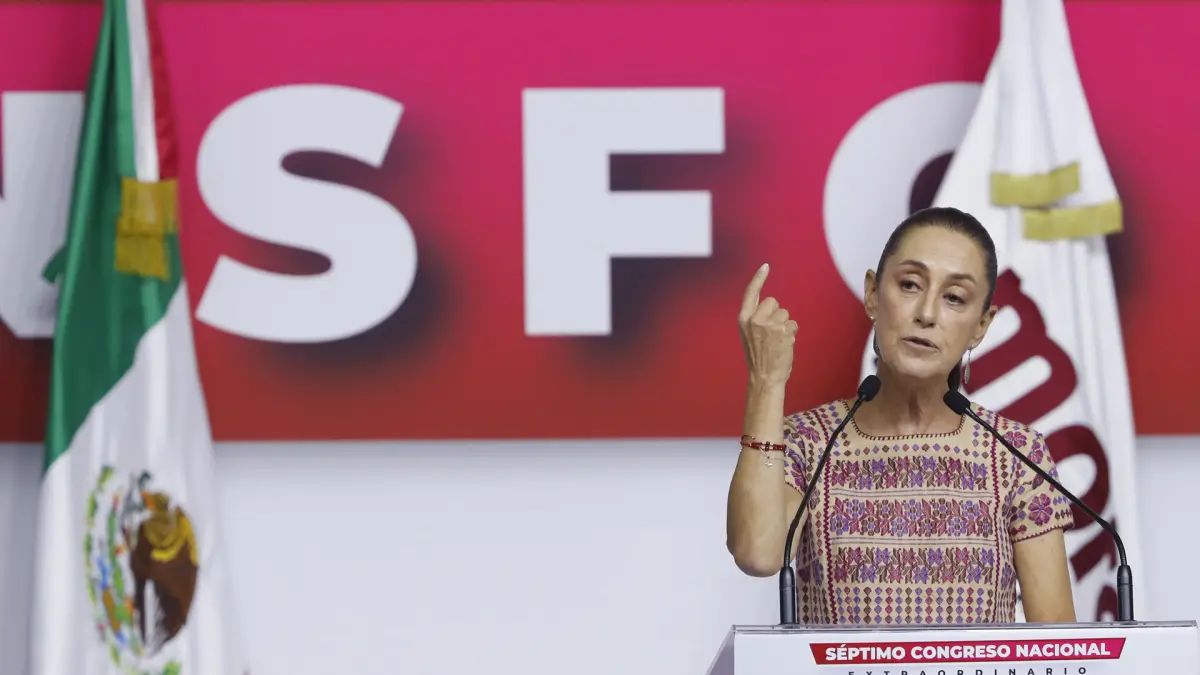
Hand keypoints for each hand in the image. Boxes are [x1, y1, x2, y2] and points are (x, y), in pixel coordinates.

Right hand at [738, 264, 797, 388]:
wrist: (764, 377)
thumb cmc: (758, 357)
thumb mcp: (748, 335)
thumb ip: (756, 319)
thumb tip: (771, 305)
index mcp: (743, 319)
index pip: (751, 293)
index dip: (759, 278)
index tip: (766, 266)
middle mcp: (755, 319)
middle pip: (774, 302)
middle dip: (777, 314)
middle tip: (772, 333)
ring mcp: (769, 324)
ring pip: (785, 313)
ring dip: (785, 325)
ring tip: (778, 341)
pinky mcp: (783, 331)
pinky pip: (793, 324)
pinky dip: (792, 333)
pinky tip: (784, 345)